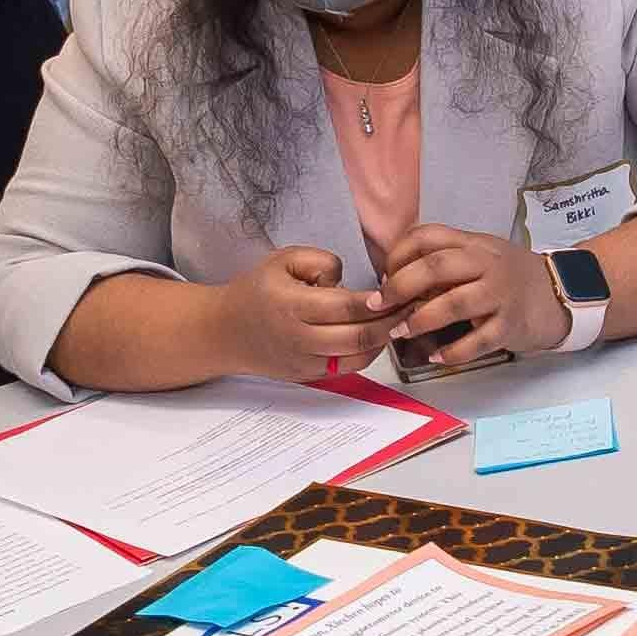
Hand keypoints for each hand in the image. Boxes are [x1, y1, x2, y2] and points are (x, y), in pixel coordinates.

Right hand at [214, 247, 397, 381]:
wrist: (225, 331)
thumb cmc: (256, 291)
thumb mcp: (283, 259)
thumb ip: (321, 262)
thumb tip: (349, 281)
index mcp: (291, 304)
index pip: (345, 307)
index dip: (377, 302)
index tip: (396, 291)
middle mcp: (298, 337)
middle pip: (357, 336)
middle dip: (389, 323)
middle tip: (410, 307)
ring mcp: (303, 361)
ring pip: (356, 357)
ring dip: (383, 341)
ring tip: (398, 322)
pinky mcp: (307, 376)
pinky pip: (346, 368)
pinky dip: (367, 354)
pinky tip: (376, 337)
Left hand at [376, 223, 556, 364]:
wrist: (562, 293)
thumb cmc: (511, 277)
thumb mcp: (481, 255)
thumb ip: (446, 260)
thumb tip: (396, 277)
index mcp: (474, 244)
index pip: (428, 236)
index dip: (399, 254)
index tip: (384, 275)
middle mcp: (487, 264)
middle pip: (437, 266)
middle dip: (401, 285)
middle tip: (381, 304)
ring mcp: (501, 294)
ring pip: (455, 303)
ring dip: (421, 319)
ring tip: (401, 332)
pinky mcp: (511, 325)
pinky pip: (479, 340)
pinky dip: (454, 351)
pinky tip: (437, 356)